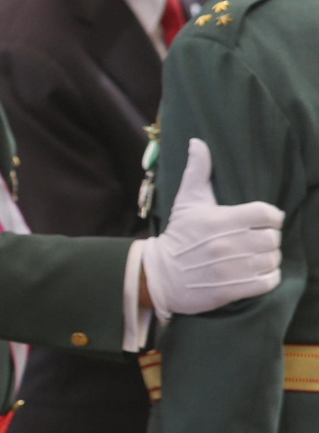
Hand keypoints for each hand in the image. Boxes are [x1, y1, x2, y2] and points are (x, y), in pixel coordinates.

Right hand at [142, 138, 283, 321]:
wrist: (160, 276)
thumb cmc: (179, 236)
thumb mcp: (186, 203)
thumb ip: (197, 172)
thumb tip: (197, 142)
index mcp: (217, 220)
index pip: (266, 213)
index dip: (270, 216)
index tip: (262, 220)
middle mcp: (225, 244)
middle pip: (272, 238)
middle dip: (269, 238)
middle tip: (258, 239)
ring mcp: (229, 269)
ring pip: (272, 259)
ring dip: (269, 258)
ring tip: (258, 256)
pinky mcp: (231, 290)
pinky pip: (268, 282)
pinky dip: (268, 277)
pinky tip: (257, 272)